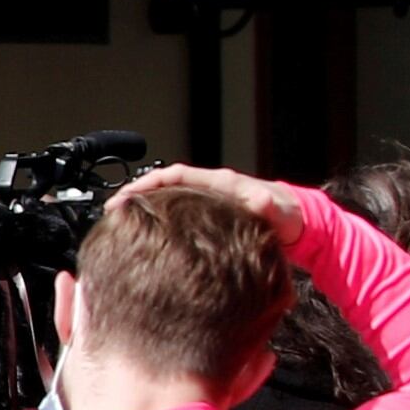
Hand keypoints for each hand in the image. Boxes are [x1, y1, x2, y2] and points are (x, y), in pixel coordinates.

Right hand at [116, 162, 305, 248]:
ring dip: (141, 207)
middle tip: (110, 212)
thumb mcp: (278, 212)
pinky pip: (173, 212)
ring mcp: (205, 201)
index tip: (125, 196)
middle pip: (162, 185)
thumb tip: (258, 200)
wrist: (298, 224)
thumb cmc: (287, 217)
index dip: (146, 183)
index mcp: (220, 182)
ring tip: (118, 223)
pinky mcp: (205, 216)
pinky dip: (155, 218)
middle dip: (133, 195)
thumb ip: (266, 205)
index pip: (174, 174)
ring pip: (165, 199)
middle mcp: (209, 188)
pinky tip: (143, 234)